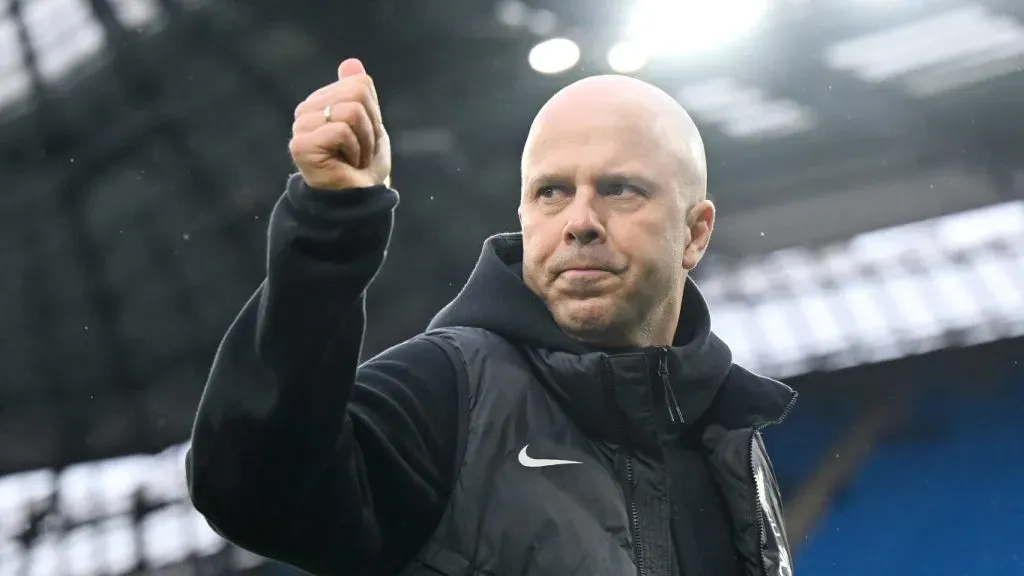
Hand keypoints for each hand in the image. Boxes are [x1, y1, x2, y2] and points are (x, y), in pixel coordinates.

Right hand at [289, 58, 391, 189]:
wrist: (358, 199)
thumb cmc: (362, 165)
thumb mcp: (368, 123)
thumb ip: (357, 93)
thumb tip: (351, 62)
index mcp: (319, 103)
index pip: (360, 84)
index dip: (374, 114)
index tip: (366, 138)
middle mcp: (305, 112)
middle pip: (357, 94)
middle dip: (371, 127)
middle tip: (361, 151)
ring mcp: (300, 128)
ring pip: (351, 111)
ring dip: (365, 141)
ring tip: (355, 159)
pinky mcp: (301, 145)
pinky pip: (341, 131)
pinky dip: (355, 151)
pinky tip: (346, 165)